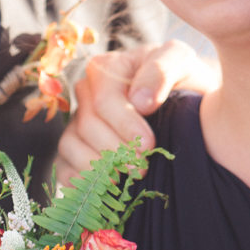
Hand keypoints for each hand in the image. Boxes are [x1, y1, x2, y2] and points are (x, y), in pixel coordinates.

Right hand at [58, 40, 219, 184]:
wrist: (185, 107)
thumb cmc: (181, 82)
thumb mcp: (181, 62)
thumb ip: (162, 70)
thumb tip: (140, 101)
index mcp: (106, 69)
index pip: (103, 100)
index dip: (124, 125)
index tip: (149, 145)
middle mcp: (86, 94)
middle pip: (87, 125)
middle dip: (115, 151)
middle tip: (141, 169)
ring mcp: (76, 123)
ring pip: (71, 146)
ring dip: (98, 167)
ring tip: (125, 179)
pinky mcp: (73, 149)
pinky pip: (63, 167)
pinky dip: (80, 180)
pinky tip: (105, 187)